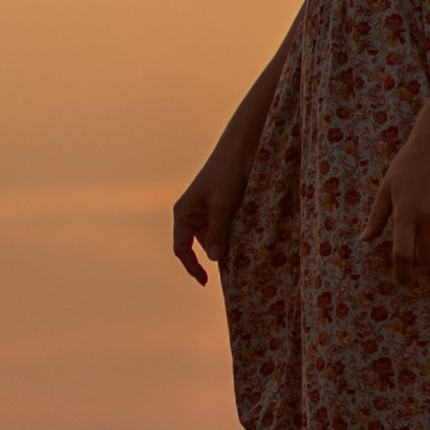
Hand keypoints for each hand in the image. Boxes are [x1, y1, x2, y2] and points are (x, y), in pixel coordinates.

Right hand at [173, 139, 251, 286]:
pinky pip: (225, 229)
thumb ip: (218, 231)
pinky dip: (235, 236)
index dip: (192, 267)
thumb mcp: (222, 204)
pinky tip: (247, 240)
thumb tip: (213, 259)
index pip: (182, 248)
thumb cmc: (227, 172)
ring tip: (244, 253)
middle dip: (215, 257)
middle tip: (234, 270)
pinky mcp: (222, 208)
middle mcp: (192, 214)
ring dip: (228, 246)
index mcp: (183, 213)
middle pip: (200, 246)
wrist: (242, 148)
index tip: (206, 281)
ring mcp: (207, 212)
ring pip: (215, 238)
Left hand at [363, 105, 429, 270]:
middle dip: (424, 261)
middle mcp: (428, 214)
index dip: (403, 273)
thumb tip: (364, 240)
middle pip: (429, 258)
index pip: (403, 254)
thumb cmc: (409, 163)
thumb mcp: (387, 187)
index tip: (403, 281)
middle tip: (422, 253)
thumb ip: (377, 217)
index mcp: (405, 211)